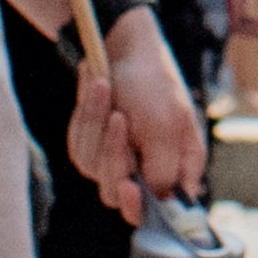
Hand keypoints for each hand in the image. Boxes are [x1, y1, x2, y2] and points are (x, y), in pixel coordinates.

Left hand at [69, 4, 203, 214]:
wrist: (123, 45)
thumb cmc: (154, 82)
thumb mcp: (166, 125)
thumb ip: (164, 170)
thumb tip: (159, 201)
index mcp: (178, 166)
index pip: (161, 212)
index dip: (142, 208)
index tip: (128, 187)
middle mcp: (147, 167)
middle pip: (117, 192)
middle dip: (113, 153)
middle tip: (120, 119)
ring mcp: (117, 158)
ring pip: (93, 167)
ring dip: (97, 125)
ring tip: (107, 89)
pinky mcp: (92, 145)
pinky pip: (78, 146)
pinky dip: (85, 117)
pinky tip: (96, 90)